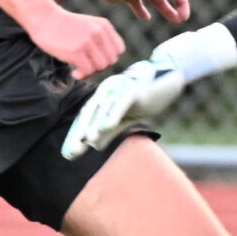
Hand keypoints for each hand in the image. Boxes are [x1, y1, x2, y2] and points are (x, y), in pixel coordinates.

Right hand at [26, 8, 124, 79]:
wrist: (43, 17)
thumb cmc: (63, 25)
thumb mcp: (88, 25)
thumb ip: (100, 38)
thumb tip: (107, 63)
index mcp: (104, 26)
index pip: (119, 50)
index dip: (108, 58)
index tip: (95, 59)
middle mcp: (99, 33)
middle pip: (111, 61)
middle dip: (99, 67)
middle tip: (86, 66)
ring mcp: (88, 42)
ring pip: (101, 67)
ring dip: (90, 72)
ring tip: (79, 70)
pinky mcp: (76, 51)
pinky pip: (87, 71)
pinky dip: (81, 75)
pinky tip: (73, 73)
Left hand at [61, 60, 187, 159]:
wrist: (167, 81)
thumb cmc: (144, 99)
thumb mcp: (125, 118)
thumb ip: (109, 129)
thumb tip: (94, 145)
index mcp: (103, 97)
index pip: (86, 118)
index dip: (76, 136)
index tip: (68, 154)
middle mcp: (107, 90)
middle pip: (90, 113)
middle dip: (79, 133)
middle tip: (71, 153)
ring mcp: (120, 88)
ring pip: (104, 108)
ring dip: (95, 124)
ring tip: (87, 140)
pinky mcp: (133, 89)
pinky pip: (121, 103)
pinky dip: (114, 114)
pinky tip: (107, 126)